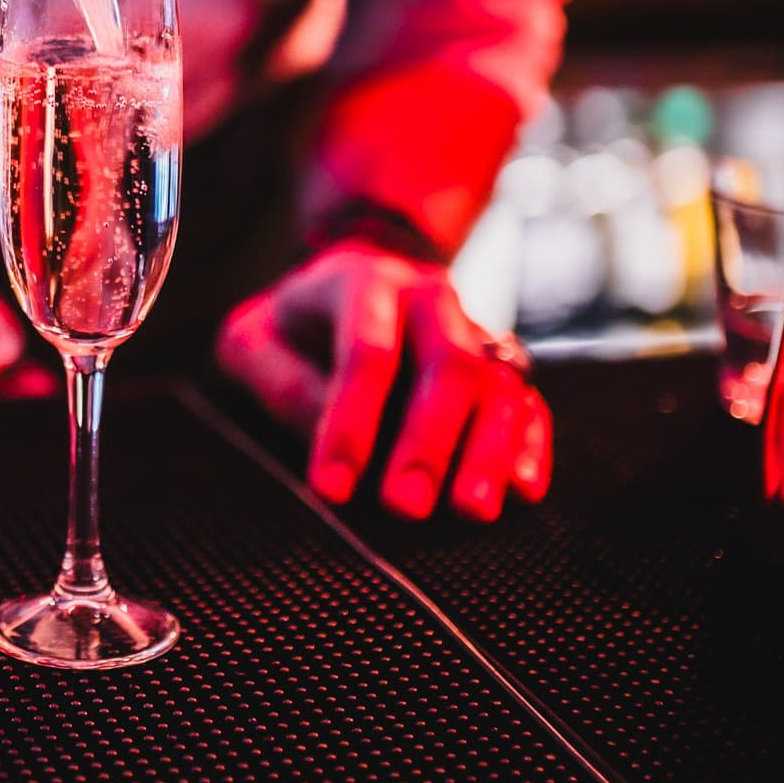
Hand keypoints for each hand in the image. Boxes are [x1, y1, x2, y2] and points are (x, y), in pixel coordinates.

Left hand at [215, 243, 550, 521]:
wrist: (359, 270)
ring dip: (488, 452)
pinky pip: (528, 402)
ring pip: (497, 386)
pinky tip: (524, 489)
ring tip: (471, 511)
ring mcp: (473, 331)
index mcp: (365, 283)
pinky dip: (529, 445)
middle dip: (427, 441)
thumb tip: (325, 440)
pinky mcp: (500, 367)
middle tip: (405, 506)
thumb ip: (279, 383)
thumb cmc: (294, 322)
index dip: (350, 423)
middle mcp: (430, 300)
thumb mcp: (254, 339)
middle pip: (448, 365)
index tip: (331, 489)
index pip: (366, 352)